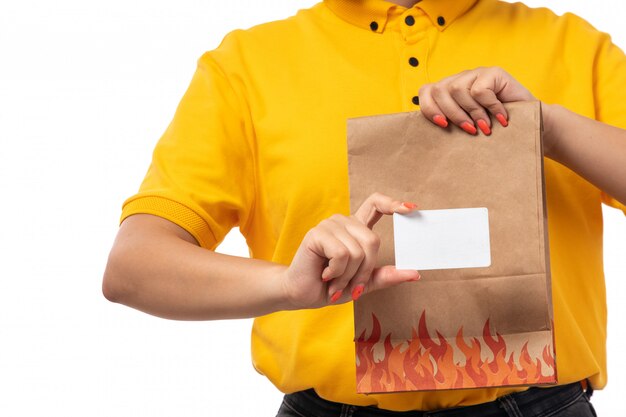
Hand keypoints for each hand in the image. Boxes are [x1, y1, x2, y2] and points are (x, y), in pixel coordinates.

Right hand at [281, 193, 420, 308]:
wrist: (302, 294)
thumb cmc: (331, 286)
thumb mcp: (364, 283)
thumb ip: (387, 276)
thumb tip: (415, 273)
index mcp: (356, 229)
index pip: (375, 205)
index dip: (392, 204)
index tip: (411, 209)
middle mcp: (344, 222)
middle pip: (372, 240)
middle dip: (364, 271)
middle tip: (351, 286)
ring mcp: (330, 225)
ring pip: (357, 251)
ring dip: (348, 276)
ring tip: (334, 281)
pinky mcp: (317, 234)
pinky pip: (341, 254)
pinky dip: (336, 272)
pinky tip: (325, 274)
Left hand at [419, 67, 534, 134]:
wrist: (530, 124)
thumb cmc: (495, 129)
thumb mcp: (467, 127)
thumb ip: (448, 124)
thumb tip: (425, 134)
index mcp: (448, 91)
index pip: (426, 92)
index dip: (429, 108)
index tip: (442, 125)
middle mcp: (460, 79)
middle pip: (441, 91)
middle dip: (453, 115)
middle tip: (469, 130)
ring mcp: (476, 74)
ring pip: (458, 90)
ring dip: (471, 113)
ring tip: (485, 127)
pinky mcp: (494, 72)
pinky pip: (481, 90)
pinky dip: (489, 108)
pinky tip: (500, 118)